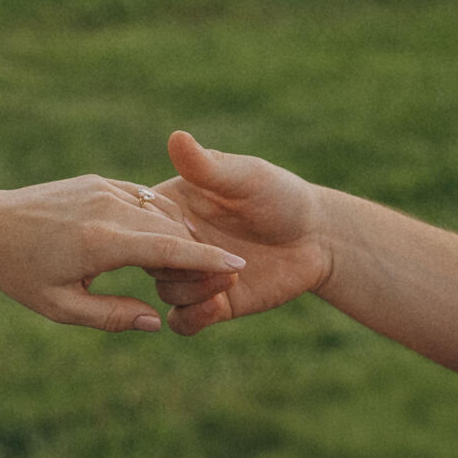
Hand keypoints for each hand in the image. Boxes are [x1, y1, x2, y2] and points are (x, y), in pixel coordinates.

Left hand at [0, 174, 245, 331]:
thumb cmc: (18, 272)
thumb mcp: (61, 307)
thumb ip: (112, 317)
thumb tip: (158, 320)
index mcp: (102, 242)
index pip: (169, 249)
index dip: (207, 259)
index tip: (239, 266)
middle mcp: (109, 208)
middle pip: (172, 228)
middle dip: (199, 249)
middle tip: (223, 273)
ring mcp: (104, 189)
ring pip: (160, 211)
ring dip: (180, 233)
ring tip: (192, 262)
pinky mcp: (98, 182)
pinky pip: (142, 200)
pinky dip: (158, 219)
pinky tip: (160, 240)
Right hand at [150, 132, 330, 334]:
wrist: (317, 237)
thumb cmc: (280, 194)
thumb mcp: (245, 177)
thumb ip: (207, 167)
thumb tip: (176, 137)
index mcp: (173, 208)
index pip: (141, 223)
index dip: (151, 230)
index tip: (182, 230)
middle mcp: (177, 242)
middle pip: (150, 260)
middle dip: (174, 264)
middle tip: (208, 260)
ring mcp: (193, 274)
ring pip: (165, 292)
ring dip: (192, 289)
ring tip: (228, 278)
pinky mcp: (213, 303)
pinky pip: (184, 320)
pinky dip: (192, 317)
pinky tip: (217, 304)